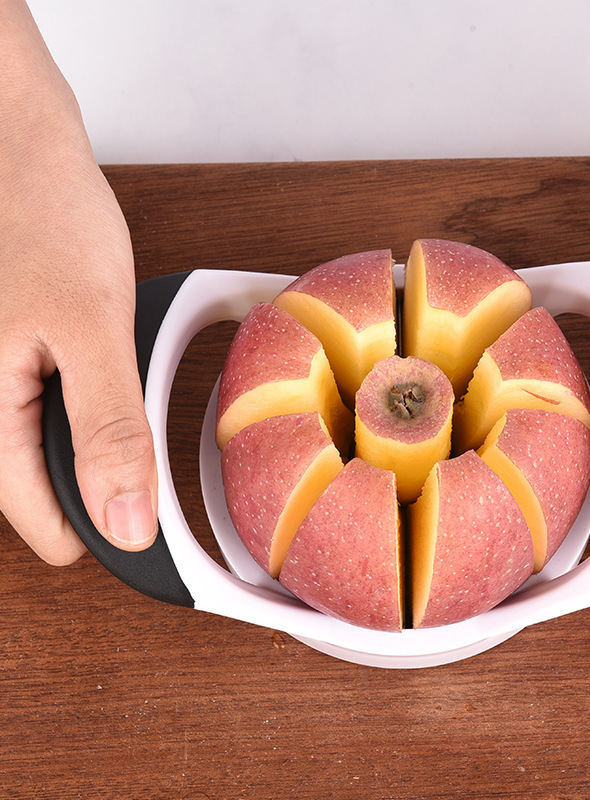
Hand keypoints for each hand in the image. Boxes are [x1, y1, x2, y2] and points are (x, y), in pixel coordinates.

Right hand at [0, 0, 157, 563]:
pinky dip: (89, 413)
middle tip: (151, 454)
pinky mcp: (10, 366)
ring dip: (97, 448)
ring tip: (126, 406)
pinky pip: (50, 416)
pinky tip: (108, 385)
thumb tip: (126, 523)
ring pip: (48, 455)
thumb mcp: (90, 328)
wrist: (17, 145)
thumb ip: (108, 430)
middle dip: (103, 488)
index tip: (162, 535)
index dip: (106, 533)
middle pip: (44, 496)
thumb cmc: (43, 215)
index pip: (42, 525)